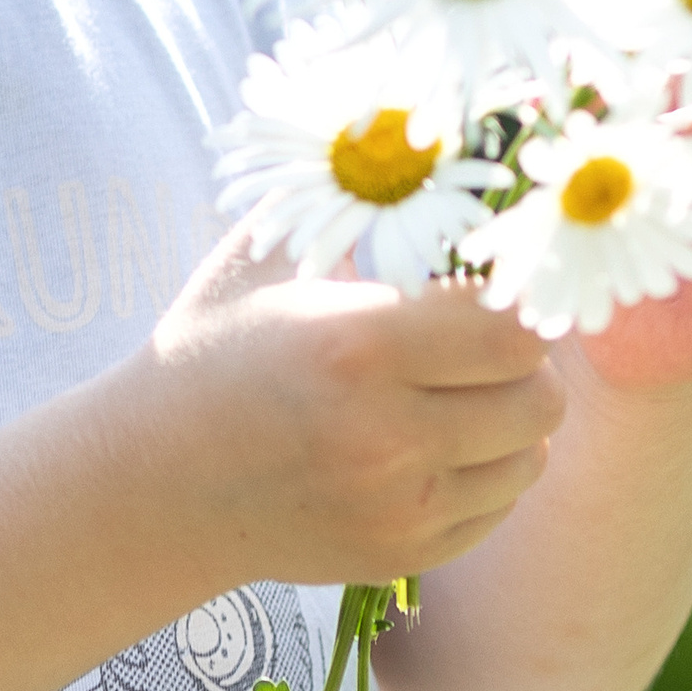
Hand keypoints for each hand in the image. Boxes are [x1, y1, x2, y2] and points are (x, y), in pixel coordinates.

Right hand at [139, 227, 564, 588]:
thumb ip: (348, 203)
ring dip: (512, 420)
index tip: (490, 291)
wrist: (152, 482)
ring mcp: (397, 507)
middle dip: (524, 363)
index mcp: (357, 344)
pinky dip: (485, 473)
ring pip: (530, 456)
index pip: (512, 329)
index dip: (515, 305)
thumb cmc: (212, 354)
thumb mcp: (264, 259)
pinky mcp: (401, 555)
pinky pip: (498, 508)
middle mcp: (386, 436)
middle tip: (483, 343)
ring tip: (460, 394)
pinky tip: (434, 444)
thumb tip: (421, 135)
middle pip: (539, 397)